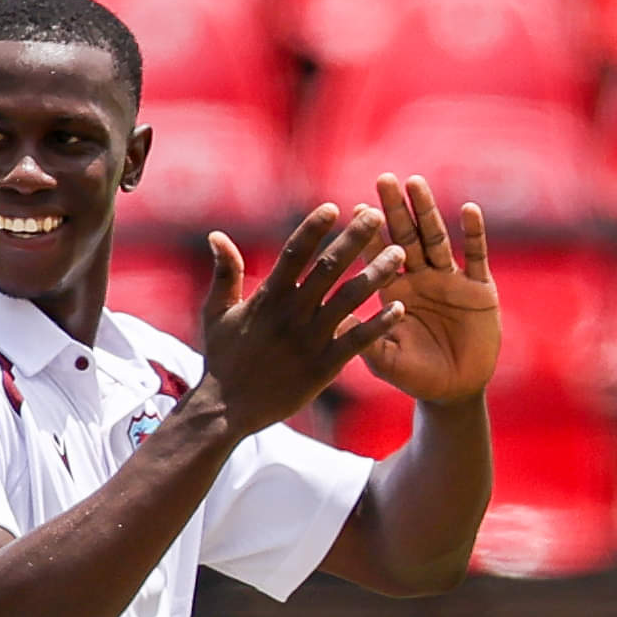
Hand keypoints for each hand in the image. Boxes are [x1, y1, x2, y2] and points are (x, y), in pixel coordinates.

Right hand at [193, 203, 406, 437]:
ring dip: (376, 274)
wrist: (226, 409)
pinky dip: (377, 324)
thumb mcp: (216, 312)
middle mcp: (292, 312)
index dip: (314, 228)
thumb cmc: (223, 359)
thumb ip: (225, 273)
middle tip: (376, 214)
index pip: (294, 251)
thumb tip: (217, 234)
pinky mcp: (323, 367)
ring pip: (349, 299)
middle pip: (328, 267)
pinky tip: (398, 309)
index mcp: (269, 295)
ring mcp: (309, 339)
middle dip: (354, 238)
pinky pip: (356, 341)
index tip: (333, 208)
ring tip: (400, 253)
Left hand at [353, 175, 498, 406]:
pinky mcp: (480, 288)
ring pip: (437, 239)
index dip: (370, 234)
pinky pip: (477, 256)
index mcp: (396, 292)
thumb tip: (334, 320)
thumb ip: (365, 341)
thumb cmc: (416, 377)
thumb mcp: (386, 361)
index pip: (379, 256)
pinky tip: (468, 209)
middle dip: (396, 209)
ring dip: (428, 212)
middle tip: (383, 179)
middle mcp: (421, 279)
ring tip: (416, 184)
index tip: (358, 209)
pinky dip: (474, 234)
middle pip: (407, 237)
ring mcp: (451, 280)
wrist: (455, 392)